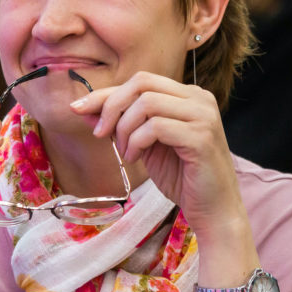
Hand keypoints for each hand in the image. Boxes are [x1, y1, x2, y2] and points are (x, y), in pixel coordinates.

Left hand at [69, 71, 243, 235]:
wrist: (213, 210)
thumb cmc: (182, 177)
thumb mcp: (144, 146)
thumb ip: (122, 124)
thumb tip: (85, 109)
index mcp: (188, 96)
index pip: (141, 81)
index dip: (106, 93)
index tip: (78, 108)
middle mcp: (199, 99)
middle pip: (142, 83)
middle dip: (112, 106)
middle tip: (100, 134)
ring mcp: (203, 116)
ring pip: (147, 103)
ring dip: (125, 128)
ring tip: (126, 153)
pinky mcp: (201, 137)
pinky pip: (156, 127)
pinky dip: (137, 142)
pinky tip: (135, 159)